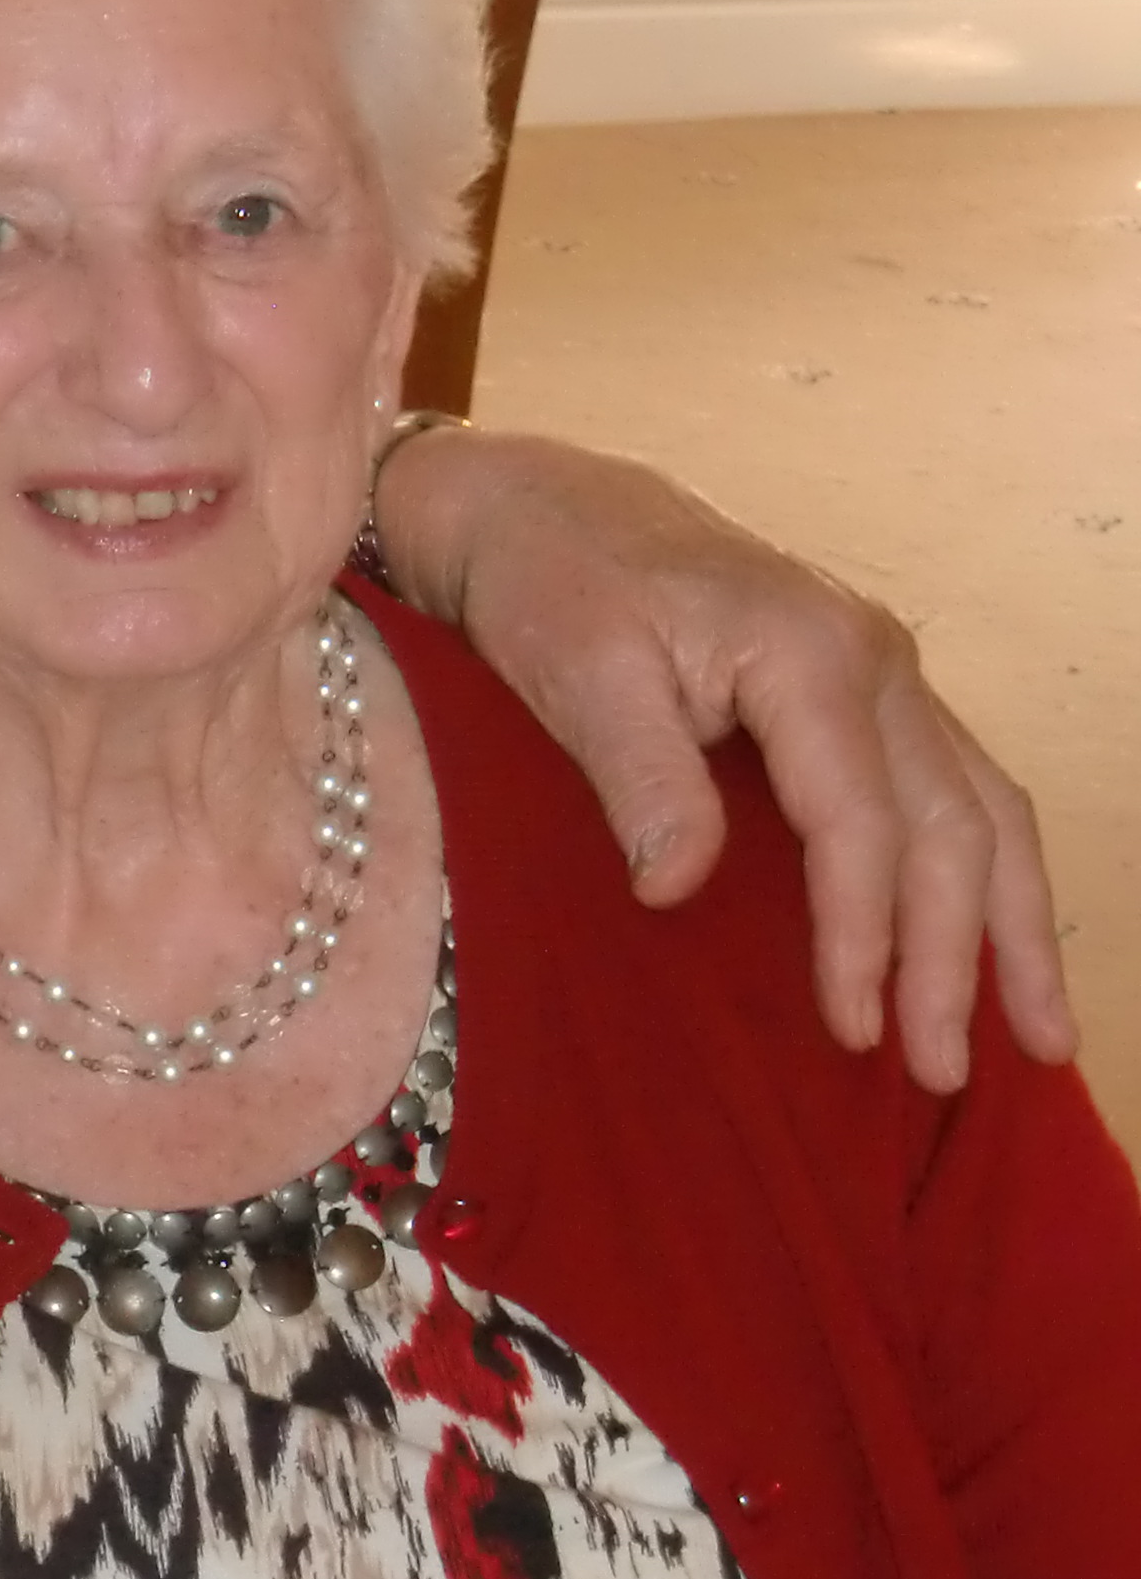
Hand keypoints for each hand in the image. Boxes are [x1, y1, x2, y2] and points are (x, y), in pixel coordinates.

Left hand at [374, 422, 1075, 1091]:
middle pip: (950, 828)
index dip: (862, 934)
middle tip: (943, 1072)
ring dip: (1012, 926)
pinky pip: (954, 790)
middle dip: (959, 958)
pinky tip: (995, 944)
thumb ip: (639, 777)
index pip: (861, 822)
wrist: (538, 506)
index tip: (853, 1028)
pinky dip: (986, 874)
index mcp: (810, 654)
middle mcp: (874, 659)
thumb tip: (676, 887)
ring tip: (1039, 1037)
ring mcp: (882, 670)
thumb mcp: (576, 673)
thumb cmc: (551, 584)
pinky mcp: (865, 688)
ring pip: (982, 810)